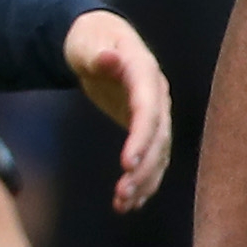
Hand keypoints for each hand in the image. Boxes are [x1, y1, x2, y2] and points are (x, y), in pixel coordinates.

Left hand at [63, 10, 172, 210]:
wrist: (99, 40)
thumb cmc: (90, 41)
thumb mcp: (88, 44)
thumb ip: (97, 54)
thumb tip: (107, 57)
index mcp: (145, 74)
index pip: (148, 111)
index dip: (141, 138)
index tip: (125, 165)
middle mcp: (157, 96)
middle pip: (158, 138)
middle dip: (143, 169)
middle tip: (121, 195)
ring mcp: (156, 113)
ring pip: (159, 153)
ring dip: (144, 181)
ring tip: (122, 205)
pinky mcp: (148, 127)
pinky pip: (152, 158)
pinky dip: (144, 181)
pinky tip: (130, 204)